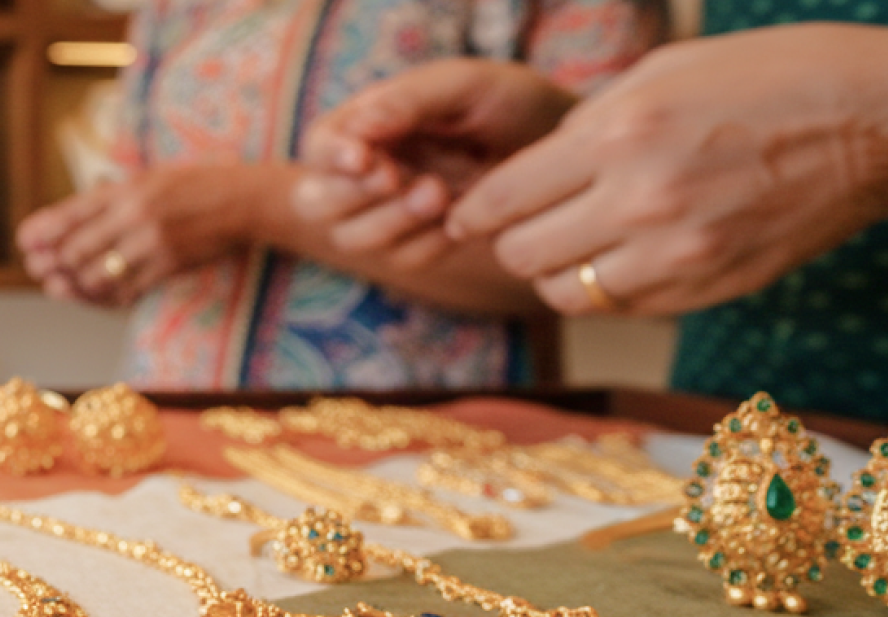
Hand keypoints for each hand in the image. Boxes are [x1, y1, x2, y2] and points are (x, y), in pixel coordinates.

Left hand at [18, 162, 261, 307]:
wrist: (244, 201)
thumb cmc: (194, 186)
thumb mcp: (148, 178)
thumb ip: (110, 197)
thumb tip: (68, 219)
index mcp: (126, 189)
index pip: (70, 214)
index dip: (42, 231)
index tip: (26, 242)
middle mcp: (135, 215)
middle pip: (76, 249)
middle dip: (53, 264)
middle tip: (41, 270)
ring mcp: (152, 243)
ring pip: (97, 276)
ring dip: (75, 285)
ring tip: (63, 286)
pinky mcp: (169, 266)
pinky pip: (126, 290)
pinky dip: (107, 296)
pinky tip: (97, 294)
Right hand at [295, 60, 578, 269]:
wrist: (571, 154)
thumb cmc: (515, 105)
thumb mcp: (467, 85)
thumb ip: (409, 100)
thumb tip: (359, 132)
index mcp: (368, 123)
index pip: (320, 146)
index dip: (333, 159)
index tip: (368, 161)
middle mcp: (367, 171)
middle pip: (316, 202)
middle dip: (353, 199)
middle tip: (400, 181)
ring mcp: (389, 214)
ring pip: (353, 240)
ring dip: (392, 222)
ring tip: (441, 195)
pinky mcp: (420, 247)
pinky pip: (403, 261)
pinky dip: (427, 245)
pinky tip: (459, 220)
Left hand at [447, 25, 887, 314]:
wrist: (879, 123)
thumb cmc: (770, 78)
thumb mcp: (664, 71)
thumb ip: (587, 123)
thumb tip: (530, 166)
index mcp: (618, 135)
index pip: (501, 200)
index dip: (477, 210)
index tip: (475, 212)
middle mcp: (640, 201)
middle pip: (521, 256)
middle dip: (514, 241)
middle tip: (531, 225)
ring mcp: (678, 254)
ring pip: (565, 295)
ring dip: (561, 273)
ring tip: (583, 242)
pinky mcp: (710, 289)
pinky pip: (624, 308)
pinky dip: (612, 289)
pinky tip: (632, 255)